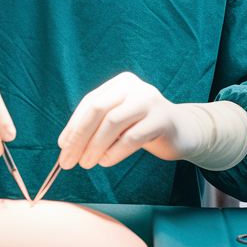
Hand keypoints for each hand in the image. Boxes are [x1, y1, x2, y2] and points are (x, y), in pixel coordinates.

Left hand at [56, 72, 198, 169]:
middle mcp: (134, 87)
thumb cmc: (144, 127)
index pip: (90, 102)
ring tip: (87, 163)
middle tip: (69, 160)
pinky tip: (106, 161)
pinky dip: (114, 152)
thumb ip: (96, 125)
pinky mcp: (162, 119)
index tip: (62, 146)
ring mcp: (149, 101)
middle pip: (98, 110)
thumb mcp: (120, 120)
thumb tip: (66, 144)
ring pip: (112, 123)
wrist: (184, 131)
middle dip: (79, 137)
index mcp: (120, 83)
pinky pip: (131, 137)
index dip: (73, 125)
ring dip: (94, 146)